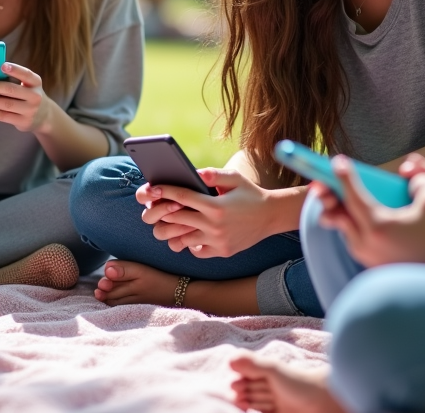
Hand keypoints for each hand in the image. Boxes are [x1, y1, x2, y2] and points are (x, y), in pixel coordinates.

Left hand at [0, 62, 52, 132]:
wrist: (43, 116)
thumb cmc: (27, 95)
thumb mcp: (27, 85)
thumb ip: (13, 79)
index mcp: (36, 82)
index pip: (25, 74)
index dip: (14, 70)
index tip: (1, 65)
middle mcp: (35, 96)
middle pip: (11, 90)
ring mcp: (30, 110)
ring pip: (5, 104)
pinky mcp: (23, 122)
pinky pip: (2, 116)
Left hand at [134, 169, 274, 257]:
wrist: (272, 216)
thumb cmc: (250, 193)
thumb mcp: (235, 178)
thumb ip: (213, 174)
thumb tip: (193, 172)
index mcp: (216, 206)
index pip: (182, 197)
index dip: (165, 191)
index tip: (153, 188)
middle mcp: (214, 226)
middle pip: (176, 219)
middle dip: (162, 211)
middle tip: (154, 206)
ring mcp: (217, 242)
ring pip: (182, 239)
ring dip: (173, 230)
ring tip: (169, 222)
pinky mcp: (222, 252)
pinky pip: (196, 251)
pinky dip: (190, 243)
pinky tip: (189, 233)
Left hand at [316, 155, 424, 268]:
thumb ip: (414, 176)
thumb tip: (405, 174)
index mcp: (379, 225)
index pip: (353, 196)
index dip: (344, 176)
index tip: (338, 162)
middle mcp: (370, 246)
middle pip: (341, 216)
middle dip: (332, 197)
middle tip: (322, 182)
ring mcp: (374, 261)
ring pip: (348, 234)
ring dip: (343, 216)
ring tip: (336, 200)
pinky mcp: (381, 269)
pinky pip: (360, 246)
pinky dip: (356, 231)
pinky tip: (356, 221)